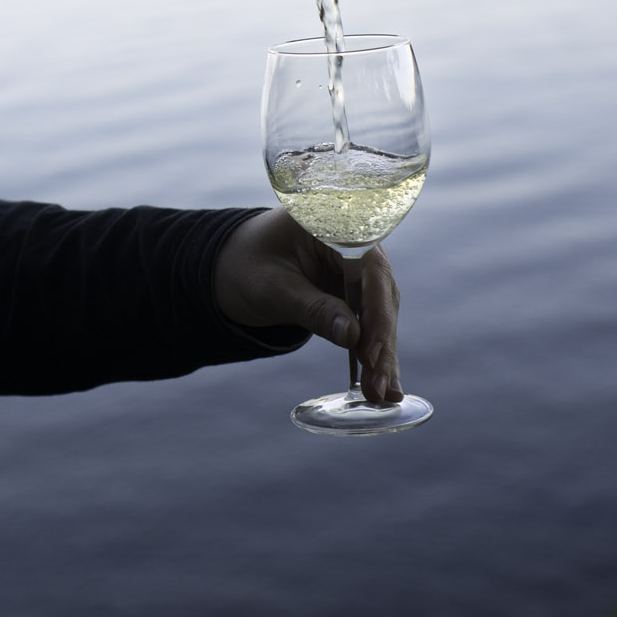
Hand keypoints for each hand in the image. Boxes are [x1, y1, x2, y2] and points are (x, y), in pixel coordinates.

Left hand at [213, 208, 402, 403]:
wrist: (232, 267)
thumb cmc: (246, 267)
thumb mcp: (273, 289)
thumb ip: (312, 309)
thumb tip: (352, 336)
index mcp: (333, 221)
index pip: (368, 269)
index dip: (375, 314)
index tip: (370, 355)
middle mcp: (355, 238)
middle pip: (381, 292)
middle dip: (382, 343)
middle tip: (381, 390)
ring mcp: (359, 264)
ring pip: (382, 309)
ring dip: (384, 352)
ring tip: (384, 394)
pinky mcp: (356, 288)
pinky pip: (371, 319)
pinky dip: (375, 350)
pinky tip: (382, 382)